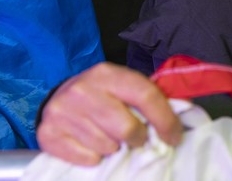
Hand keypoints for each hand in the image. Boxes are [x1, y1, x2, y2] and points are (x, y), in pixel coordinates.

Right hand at [36, 63, 181, 165]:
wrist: (58, 97)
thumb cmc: (102, 95)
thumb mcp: (124, 86)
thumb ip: (150, 97)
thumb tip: (184, 114)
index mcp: (108, 73)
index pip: (145, 95)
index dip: (165, 119)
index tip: (174, 137)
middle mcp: (83, 89)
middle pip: (126, 128)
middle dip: (138, 138)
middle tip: (136, 138)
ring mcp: (62, 111)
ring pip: (106, 146)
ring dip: (114, 147)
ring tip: (110, 137)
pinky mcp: (47, 134)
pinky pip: (86, 158)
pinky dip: (95, 157)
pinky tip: (92, 144)